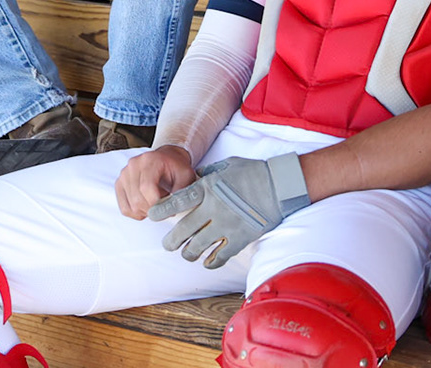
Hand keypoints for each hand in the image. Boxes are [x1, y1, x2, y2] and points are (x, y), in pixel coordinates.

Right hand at [115, 145, 196, 220]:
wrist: (166, 158)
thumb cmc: (176, 167)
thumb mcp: (186, 176)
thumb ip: (181, 193)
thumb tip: (172, 210)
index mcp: (149, 160)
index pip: (146, 188)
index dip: (157, 204)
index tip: (168, 208)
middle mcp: (133, 165)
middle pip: (137, 200)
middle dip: (153, 210)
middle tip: (164, 207)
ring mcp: (124, 174)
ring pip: (131, 206)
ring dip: (145, 211)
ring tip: (155, 203)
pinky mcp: (119, 183)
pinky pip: (124, 208)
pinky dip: (136, 213)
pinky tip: (146, 206)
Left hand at [149, 154, 307, 269]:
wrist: (279, 185)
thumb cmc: (252, 172)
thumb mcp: (225, 167)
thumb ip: (207, 176)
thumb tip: (195, 179)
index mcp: (208, 188)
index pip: (178, 201)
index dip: (162, 210)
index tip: (151, 216)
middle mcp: (213, 208)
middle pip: (184, 230)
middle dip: (171, 240)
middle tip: (167, 244)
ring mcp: (227, 225)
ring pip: (199, 246)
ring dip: (189, 253)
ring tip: (186, 254)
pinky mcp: (241, 238)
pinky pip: (220, 256)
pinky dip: (211, 261)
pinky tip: (207, 262)